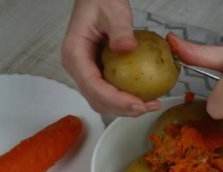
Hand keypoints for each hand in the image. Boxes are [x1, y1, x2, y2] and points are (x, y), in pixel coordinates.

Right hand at [61, 0, 159, 116]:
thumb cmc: (100, 2)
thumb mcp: (113, 11)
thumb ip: (120, 29)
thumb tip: (127, 48)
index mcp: (74, 53)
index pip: (92, 85)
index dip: (115, 99)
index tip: (138, 104)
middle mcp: (76, 67)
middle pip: (96, 99)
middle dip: (122, 108)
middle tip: (148, 107)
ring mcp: (85, 72)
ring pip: (101, 100)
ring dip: (124, 108)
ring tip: (148, 105)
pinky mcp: (95, 73)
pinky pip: (107, 93)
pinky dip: (123, 99)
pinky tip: (141, 96)